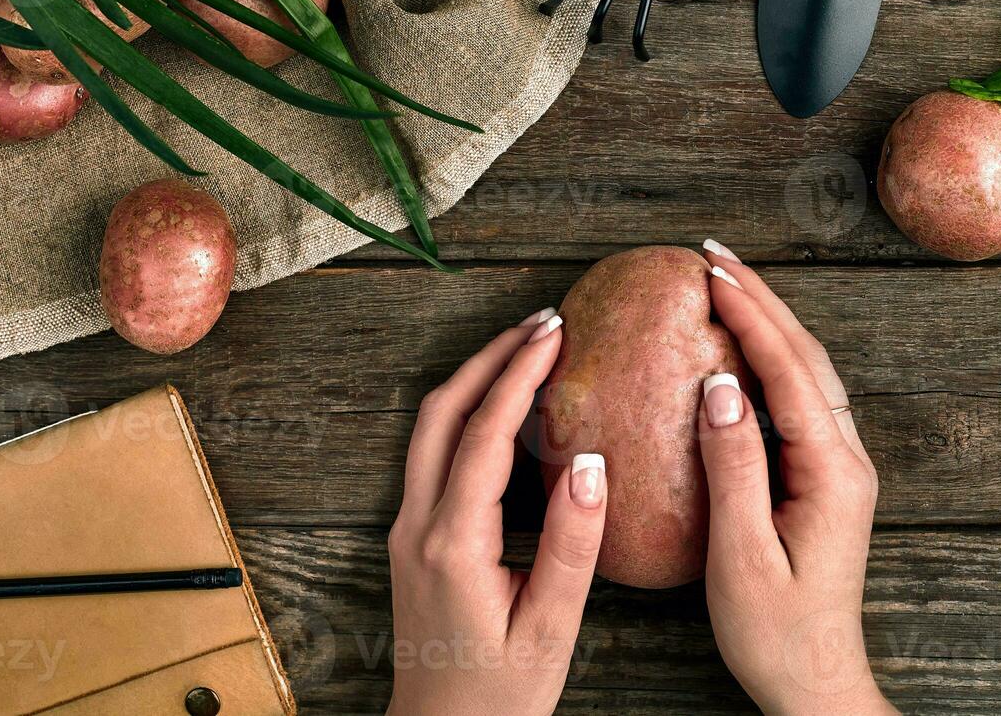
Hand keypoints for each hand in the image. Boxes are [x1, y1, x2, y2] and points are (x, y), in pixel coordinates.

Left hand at [386, 309, 606, 715]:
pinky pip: (433, 452)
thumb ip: (572, 543)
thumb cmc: (500, 695)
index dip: (521, 373)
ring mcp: (406, 529)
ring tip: (528, 349)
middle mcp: (417, 525)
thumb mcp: (551, 628)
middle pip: (441, 411)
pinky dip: (468, 412)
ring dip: (475, 379)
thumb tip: (594, 463)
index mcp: (453, 543)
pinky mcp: (412, 537)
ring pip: (429, 427)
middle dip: (491, 356)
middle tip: (543, 321)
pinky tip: (506, 409)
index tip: (557, 331)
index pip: (485, 432)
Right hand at [697, 240, 896, 714]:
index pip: (789, 372)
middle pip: (807, 356)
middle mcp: (846, 460)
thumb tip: (718, 384)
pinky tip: (738, 349)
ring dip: (768, 322)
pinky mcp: (824, 479)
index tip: (710, 272)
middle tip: (712, 255)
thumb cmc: (776, 635)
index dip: (750, 315)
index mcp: (831, 474)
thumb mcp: (743, 556)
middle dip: (762, 298)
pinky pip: (799, 399)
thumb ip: (734, 466)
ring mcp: (840, 468)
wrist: (817, 683)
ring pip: (807, 372)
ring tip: (725, 284)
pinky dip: (769, 359)